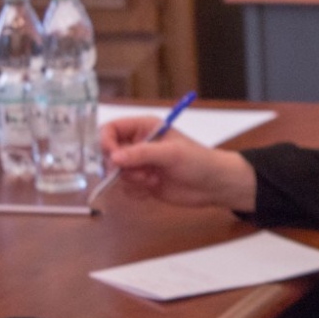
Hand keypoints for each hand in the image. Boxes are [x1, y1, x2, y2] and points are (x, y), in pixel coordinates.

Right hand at [99, 117, 256, 211]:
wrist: (212, 185)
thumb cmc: (198, 161)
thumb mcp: (171, 153)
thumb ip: (142, 153)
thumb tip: (113, 157)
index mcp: (145, 127)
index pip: (111, 128)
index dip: (106, 142)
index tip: (112, 157)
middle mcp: (138, 144)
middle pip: (108, 153)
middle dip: (120, 166)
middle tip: (138, 172)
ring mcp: (139, 164)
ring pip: (115, 173)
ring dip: (131, 179)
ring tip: (153, 179)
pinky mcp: (141, 182)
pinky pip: (125, 188)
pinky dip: (136, 190)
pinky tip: (154, 187)